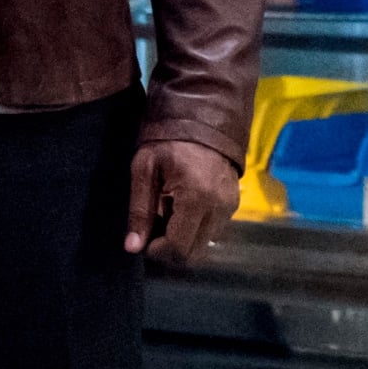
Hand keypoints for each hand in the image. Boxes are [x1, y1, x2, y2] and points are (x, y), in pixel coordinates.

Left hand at [126, 139, 240, 268]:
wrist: (204, 116)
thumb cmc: (169, 139)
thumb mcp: (145, 169)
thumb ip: (139, 210)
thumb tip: (132, 247)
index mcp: (197, 198)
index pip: (177, 248)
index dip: (156, 251)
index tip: (144, 238)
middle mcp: (219, 207)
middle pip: (193, 253)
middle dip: (170, 248)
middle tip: (154, 228)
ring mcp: (230, 206)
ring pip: (203, 243)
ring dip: (183, 238)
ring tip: (168, 213)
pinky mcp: (234, 203)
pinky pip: (212, 230)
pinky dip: (195, 227)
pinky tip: (183, 207)